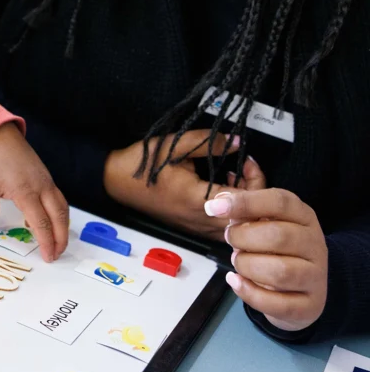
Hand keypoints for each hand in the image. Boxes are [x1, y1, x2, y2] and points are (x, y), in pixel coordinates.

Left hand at [0, 123, 68, 262]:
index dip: (46, 242)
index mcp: (26, 191)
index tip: (48, 257)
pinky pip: (57, 198)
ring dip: (63, 226)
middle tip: (56, 254)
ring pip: (62, 207)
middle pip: (59, 217)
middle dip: (61, 238)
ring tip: (57, 242)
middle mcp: (42, 187)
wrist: (0, 135)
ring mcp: (46, 181)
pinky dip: (57, 213)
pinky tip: (46, 221)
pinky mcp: (46, 177)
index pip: (41, 223)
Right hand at [104, 130, 265, 240]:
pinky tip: (221, 189)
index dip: (257, 180)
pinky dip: (232, 212)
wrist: (115, 181)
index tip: (246, 159)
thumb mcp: (173, 146)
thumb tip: (239, 142)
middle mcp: (200, 220)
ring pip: (238, 227)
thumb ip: (208, 143)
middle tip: (244, 168)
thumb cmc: (141, 164)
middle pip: (248, 218)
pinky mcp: (191, 229)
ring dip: (244, 204)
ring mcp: (196, 228)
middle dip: (255, 192)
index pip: (247, 201)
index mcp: (198, 200)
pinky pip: (223, 228)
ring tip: (233, 178)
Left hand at [206, 189, 327, 331]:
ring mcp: (316, 277)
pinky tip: (236, 281)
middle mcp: (315, 244)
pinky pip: (278, 304)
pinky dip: (249, 293)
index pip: (279, 202)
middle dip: (242, 238)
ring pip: (279, 272)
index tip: (214, 208)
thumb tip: (217, 203)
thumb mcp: (262, 221)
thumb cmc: (276, 246)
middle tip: (230, 240)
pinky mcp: (310, 305)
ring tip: (237, 261)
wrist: (303, 285)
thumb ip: (241, 211)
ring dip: (247, 266)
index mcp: (303, 215)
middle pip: (278, 236)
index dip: (244, 202)